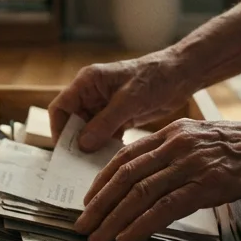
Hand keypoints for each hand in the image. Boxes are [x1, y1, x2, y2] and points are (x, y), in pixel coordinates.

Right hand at [48, 53, 194, 152]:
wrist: (181, 74)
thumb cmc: (156, 77)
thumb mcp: (130, 100)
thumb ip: (105, 122)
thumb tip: (83, 144)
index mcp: (88, 82)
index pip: (60, 108)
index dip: (59, 130)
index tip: (65, 152)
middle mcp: (92, 94)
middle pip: (73, 122)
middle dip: (76, 142)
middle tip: (79, 166)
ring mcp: (105, 106)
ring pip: (88, 131)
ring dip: (92, 147)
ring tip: (94, 166)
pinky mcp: (118, 116)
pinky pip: (105, 135)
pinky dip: (106, 147)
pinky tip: (111, 159)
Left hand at [74, 118, 240, 240]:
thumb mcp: (209, 143)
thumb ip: (180, 157)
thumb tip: (155, 183)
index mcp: (175, 132)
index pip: (126, 156)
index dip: (102, 181)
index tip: (89, 201)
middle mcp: (178, 143)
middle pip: (125, 175)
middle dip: (99, 203)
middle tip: (82, 224)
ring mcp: (193, 162)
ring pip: (139, 192)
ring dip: (113, 219)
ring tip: (97, 237)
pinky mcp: (209, 184)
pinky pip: (165, 206)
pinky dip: (141, 224)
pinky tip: (127, 237)